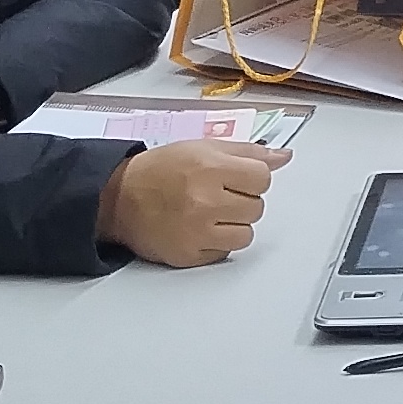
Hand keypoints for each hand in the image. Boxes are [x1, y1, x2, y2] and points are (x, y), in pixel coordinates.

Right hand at [99, 139, 285, 265]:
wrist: (119, 198)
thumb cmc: (160, 170)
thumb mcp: (203, 147)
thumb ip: (247, 152)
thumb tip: (283, 157)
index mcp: (210, 168)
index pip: (263, 178)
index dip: (252, 178)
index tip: (236, 178)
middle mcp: (204, 201)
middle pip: (257, 208)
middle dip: (242, 201)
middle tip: (218, 195)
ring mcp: (196, 232)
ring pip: (246, 235)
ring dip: (233, 225)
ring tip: (210, 214)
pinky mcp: (188, 256)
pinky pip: (224, 254)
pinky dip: (216, 244)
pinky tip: (198, 229)